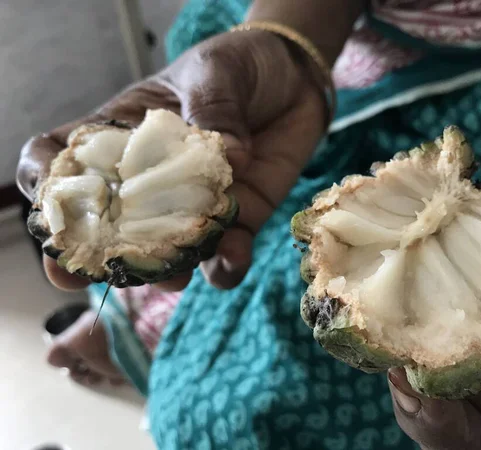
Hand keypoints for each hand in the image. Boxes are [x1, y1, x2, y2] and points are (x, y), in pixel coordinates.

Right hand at [17, 30, 325, 291]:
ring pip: (167, 252)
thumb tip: (229, 156)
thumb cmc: (242, 66)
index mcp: (125, 136)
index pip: (68, 162)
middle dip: (93, 254)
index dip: (47, 185)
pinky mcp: (239, 218)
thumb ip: (214, 108)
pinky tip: (230, 258)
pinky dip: (226, 265)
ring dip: (163, 270)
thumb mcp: (216, 71)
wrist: (295, 80)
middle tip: (80, 276)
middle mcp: (152, 180)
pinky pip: (226, 254)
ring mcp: (195, 206)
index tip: (46, 207)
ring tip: (171, 275)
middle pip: (110, 224)